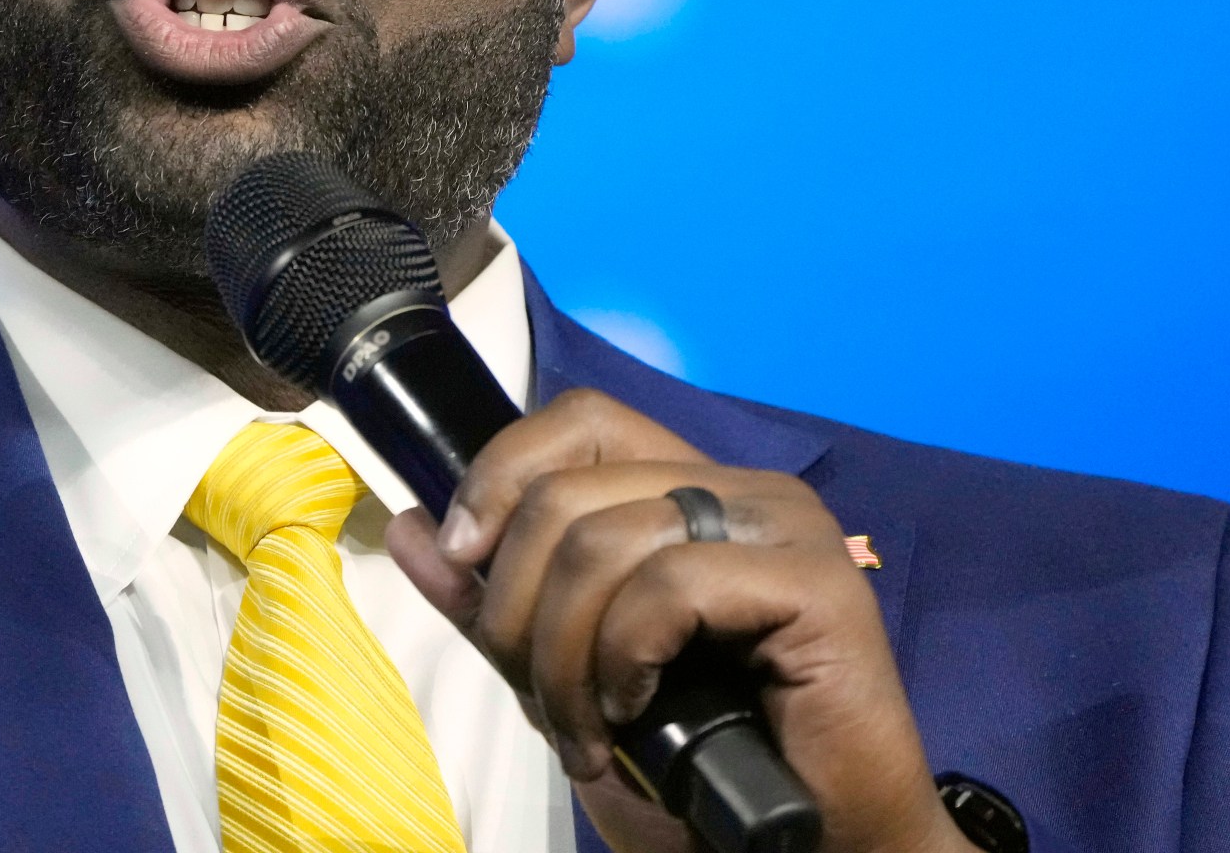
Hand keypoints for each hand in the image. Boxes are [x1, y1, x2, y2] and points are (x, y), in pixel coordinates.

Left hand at [385, 388, 967, 852]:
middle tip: (539, 698)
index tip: (461, 560)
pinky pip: (670, 584)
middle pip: (569, 488)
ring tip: (584, 733)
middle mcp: (740, 488)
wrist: (803, 844)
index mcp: (687, 490)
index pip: (578, 420)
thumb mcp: (565, 677)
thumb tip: (412, 528)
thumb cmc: (698, 768)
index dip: (501, 474)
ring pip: (606, 538)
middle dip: (517, 605)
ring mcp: (783, 527)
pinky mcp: (816, 582)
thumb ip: (493, 604)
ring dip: (564, 655)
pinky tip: (636, 708)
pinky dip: (626, 655)